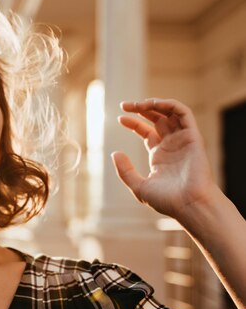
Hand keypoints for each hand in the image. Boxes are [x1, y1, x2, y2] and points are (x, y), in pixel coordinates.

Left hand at [111, 98, 218, 220]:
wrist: (189, 205)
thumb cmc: (167, 201)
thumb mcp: (139, 186)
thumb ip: (125, 170)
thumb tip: (114, 153)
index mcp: (160, 155)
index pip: (147, 132)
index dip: (134, 123)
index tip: (120, 118)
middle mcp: (172, 145)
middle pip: (157, 119)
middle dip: (141, 109)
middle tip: (125, 105)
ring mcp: (183, 140)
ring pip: (170, 113)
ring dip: (154, 104)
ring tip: (137, 104)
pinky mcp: (193, 136)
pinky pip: (184, 113)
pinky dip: (170, 105)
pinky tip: (154, 104)